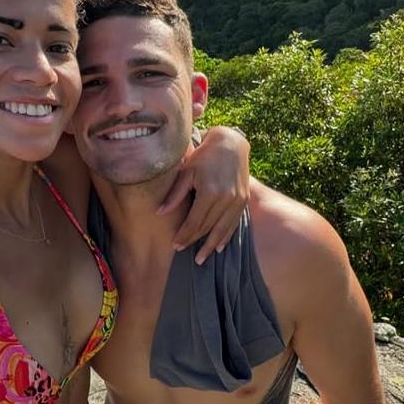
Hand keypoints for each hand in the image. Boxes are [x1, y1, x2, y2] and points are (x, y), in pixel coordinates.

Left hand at [158, 126, 249, 263]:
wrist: (231, 144)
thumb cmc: (204, 156)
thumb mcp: (187, 172)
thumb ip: (175, 195)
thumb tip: (159, 213)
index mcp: (210, 192)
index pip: (194, 222)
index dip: (184, 235)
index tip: (175, 245)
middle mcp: (226, 199)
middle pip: (207, 227)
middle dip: (194, 241)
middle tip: (182, 251)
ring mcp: (237, 201)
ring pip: (221, 230)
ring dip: (210, 245)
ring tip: (201, 259)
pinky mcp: (244, 201)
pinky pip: (233, 224)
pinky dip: (225, 236)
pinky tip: (218, 247)